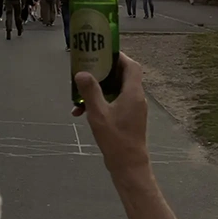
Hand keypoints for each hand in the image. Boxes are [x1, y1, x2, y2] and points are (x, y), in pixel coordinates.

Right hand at [72, 53, 148, 177]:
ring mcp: (133, 109)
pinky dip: (101, 102)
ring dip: (99, 89)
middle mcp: (136, 98)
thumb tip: (81, 72)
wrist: (129, 166)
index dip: (118, 56)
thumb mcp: (98, 114)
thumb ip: (90, 91)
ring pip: (117, 90)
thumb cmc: (115, 138)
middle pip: (123, 76)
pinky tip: (83, 111)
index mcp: (133, 93)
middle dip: (104, 71)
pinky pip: (115, 102)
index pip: (131, 66)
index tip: (102, 52)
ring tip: (80, 93)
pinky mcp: (129, 118)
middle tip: (88, 67)